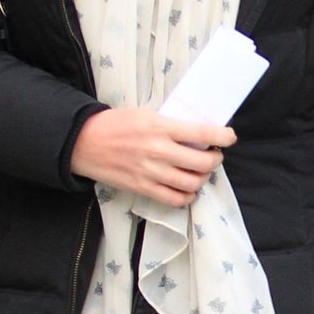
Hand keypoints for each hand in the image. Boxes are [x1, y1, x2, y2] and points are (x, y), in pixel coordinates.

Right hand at [71, 106, 234, 207]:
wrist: (84, 142)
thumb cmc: (115, 124)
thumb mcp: (145, 114)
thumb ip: (170, 124)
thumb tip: (197, 132)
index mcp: (160, 127)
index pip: (203, 133)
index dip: (224, 137)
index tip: (229, 137)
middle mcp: (158, 150)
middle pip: (203, 162)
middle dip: (215, 159)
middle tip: (213, 155)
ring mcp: (151, 172)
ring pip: (193, 182)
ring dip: (203, 178)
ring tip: (199, 172)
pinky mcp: (143, 188)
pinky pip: (175, 199)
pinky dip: (187, 196)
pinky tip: (187, 188)